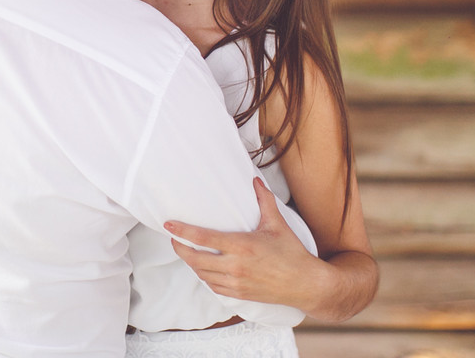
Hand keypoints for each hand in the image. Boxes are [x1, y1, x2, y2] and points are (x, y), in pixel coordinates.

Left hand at [164, 177, 316, 306]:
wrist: (305, 285)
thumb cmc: (292, 253)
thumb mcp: (277, 224)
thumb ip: (264, 200)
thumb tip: (255, 180)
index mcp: (242, 246)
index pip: (203, 238)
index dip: (182, 231)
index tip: (169, 225)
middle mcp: (235, 266)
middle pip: (195, 259)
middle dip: (180, 249)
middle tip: (173, 239)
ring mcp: (235, 283)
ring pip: (201, 274)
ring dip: (191, 263)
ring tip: (187, 251)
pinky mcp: (239, 294)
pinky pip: (213, 287)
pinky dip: (204, 277)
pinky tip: (204, 268)